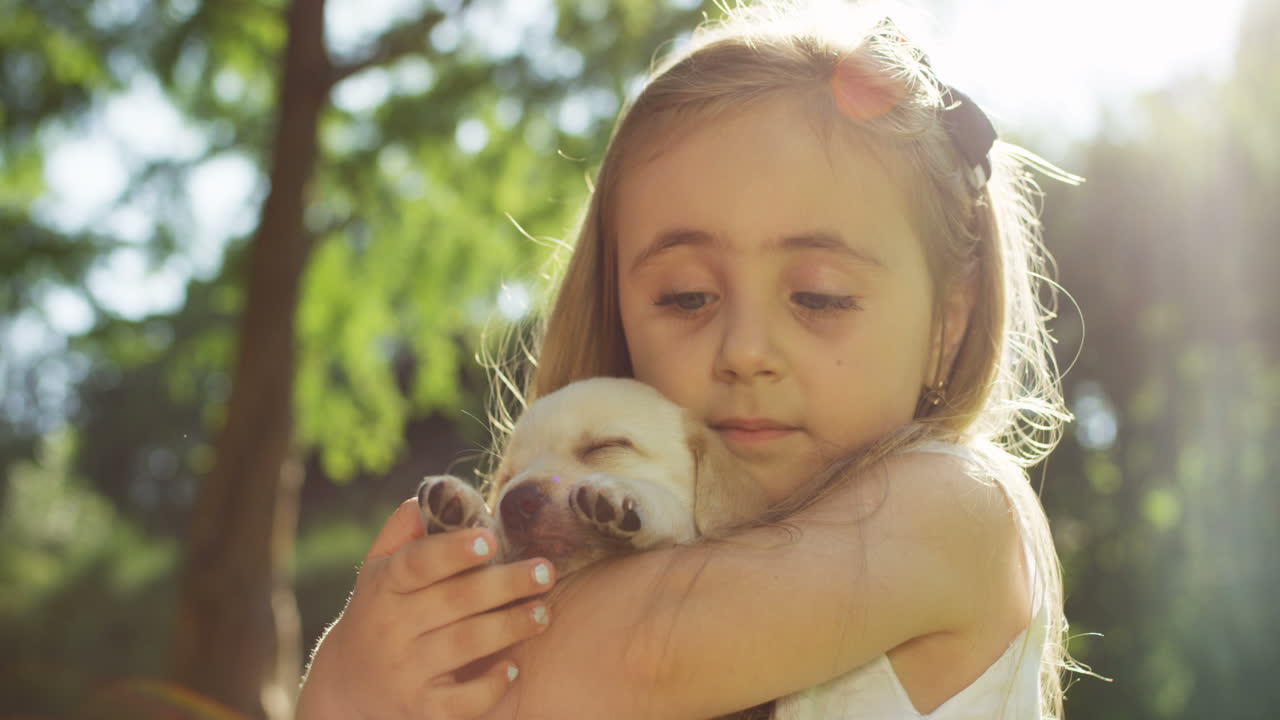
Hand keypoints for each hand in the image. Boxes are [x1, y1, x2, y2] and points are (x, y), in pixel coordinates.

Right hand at [297, 498, 556, 719]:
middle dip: (506, 584)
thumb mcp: (378, 570)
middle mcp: (390, 628)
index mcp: (383, 586)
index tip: (490, 539)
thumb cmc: (379, 612)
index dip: (453, 550)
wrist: (345, 687)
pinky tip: (513, 668)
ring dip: (510, 627)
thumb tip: (432, 494)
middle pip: (455, 601)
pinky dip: (492, 685)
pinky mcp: (420, 710)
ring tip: (542, 613)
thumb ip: (403, 532)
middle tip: (545, 572)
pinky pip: (463, 700)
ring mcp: (404, 672)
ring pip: (466, 644)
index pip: (417, 564)